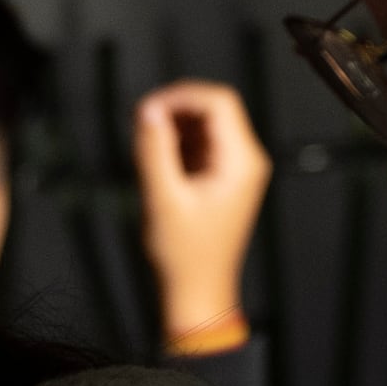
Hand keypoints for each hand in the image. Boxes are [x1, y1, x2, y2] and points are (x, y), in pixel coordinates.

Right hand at [135, 77, 273, 348]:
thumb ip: (154, 151)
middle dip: (175, 108)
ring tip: (144, 143)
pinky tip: (156, 158)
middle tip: (140, 122)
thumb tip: (146, 110)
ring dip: (174, 125)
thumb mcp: (162, 200)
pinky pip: (200, 144)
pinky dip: (177, 142)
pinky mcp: (222, 177)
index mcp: (241, 162)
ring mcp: (235, 168)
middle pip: (214, 108)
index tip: (148, 108)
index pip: (218, 102)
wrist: (198, 290)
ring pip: (205, 124)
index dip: (181, 95)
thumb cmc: (185, 255)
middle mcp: (245, 160)